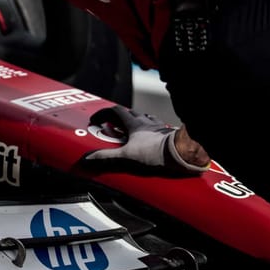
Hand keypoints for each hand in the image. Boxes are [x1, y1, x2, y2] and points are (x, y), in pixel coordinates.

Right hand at [84, 106, 208, 174]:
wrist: (181, 154)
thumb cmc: (156, 153)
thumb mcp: (126, 156)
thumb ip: (106, 157)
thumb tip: (88, 158)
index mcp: (134, 124)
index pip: (116, 111)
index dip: (103, 114)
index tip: (96, 120)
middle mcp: (147, 122)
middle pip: (130, 113)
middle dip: (118, 117)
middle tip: (111, 124)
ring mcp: (159, 127)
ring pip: (146, 118)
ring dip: (136, 121)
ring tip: (132, 128)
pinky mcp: (168, 135)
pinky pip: (158, 128)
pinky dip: (152, 129)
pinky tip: (152, 137)